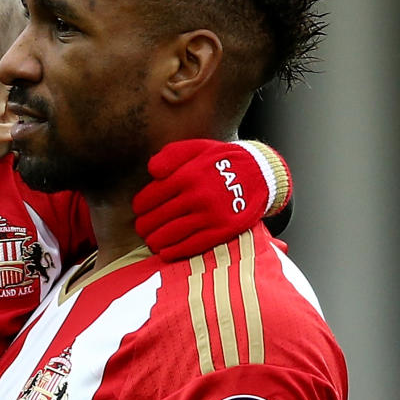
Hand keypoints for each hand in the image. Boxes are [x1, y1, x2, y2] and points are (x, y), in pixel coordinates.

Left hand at [133, 138, 291, 260]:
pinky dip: (174, 251)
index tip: (138, 209)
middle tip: (141, 227)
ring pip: (171, 234)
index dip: (140, 205)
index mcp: (189, 174)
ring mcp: (210, 215)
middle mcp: (198, 196)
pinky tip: (165, 252)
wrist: (262, 174)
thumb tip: (151, 171)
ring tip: (150, 240)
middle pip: (158, 217)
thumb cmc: (223, 161)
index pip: (153, 195)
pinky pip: (192, 246)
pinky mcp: (221, 231)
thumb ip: (171, 155)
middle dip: (145, 225)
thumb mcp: (197, 147)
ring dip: (155, 240)